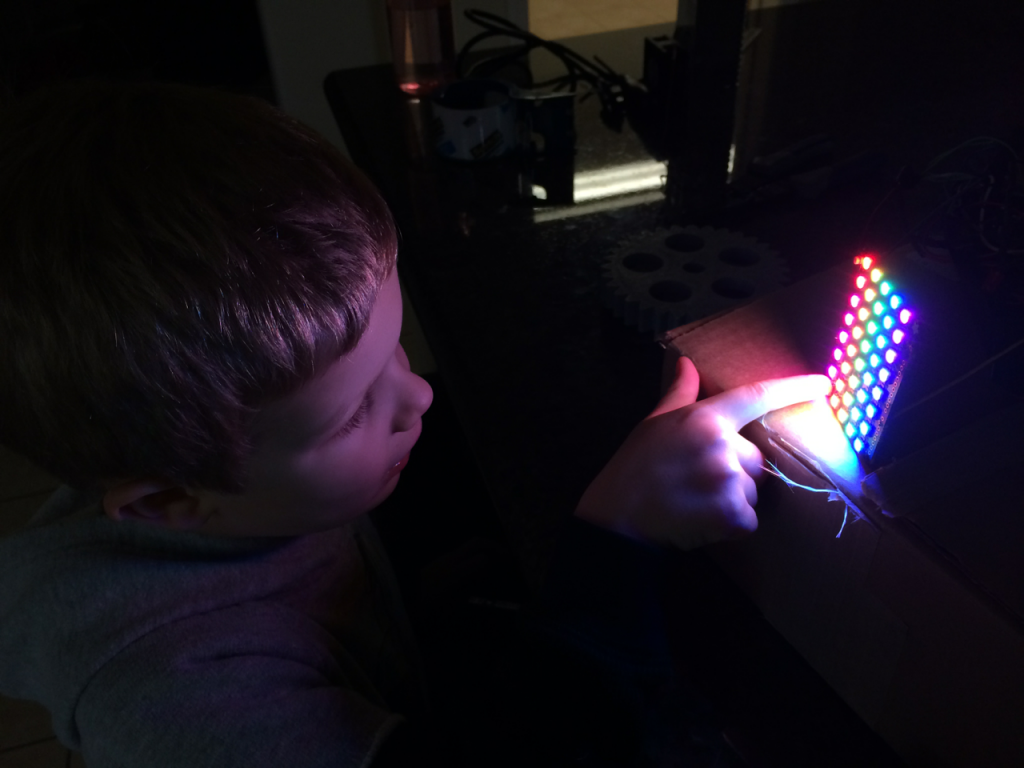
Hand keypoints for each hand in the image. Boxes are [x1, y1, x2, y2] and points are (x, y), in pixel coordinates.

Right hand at [576, 357, 830, 550]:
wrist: (619, 515)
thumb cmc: (635, 466)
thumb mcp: (655, 422)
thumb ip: (680, 393)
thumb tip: (687, 363)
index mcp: (706, 418)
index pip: (758, 397)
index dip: (794, 388)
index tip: (823, 384)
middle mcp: (723, 446)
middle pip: (755, 459)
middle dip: (735, 470)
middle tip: (698, 478)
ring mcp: (729, 481)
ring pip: (751, 490)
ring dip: (732, 498)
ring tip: (695, 500)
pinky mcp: (732, 514)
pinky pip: (748, 518)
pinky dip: (730, 523)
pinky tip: (700, 519)